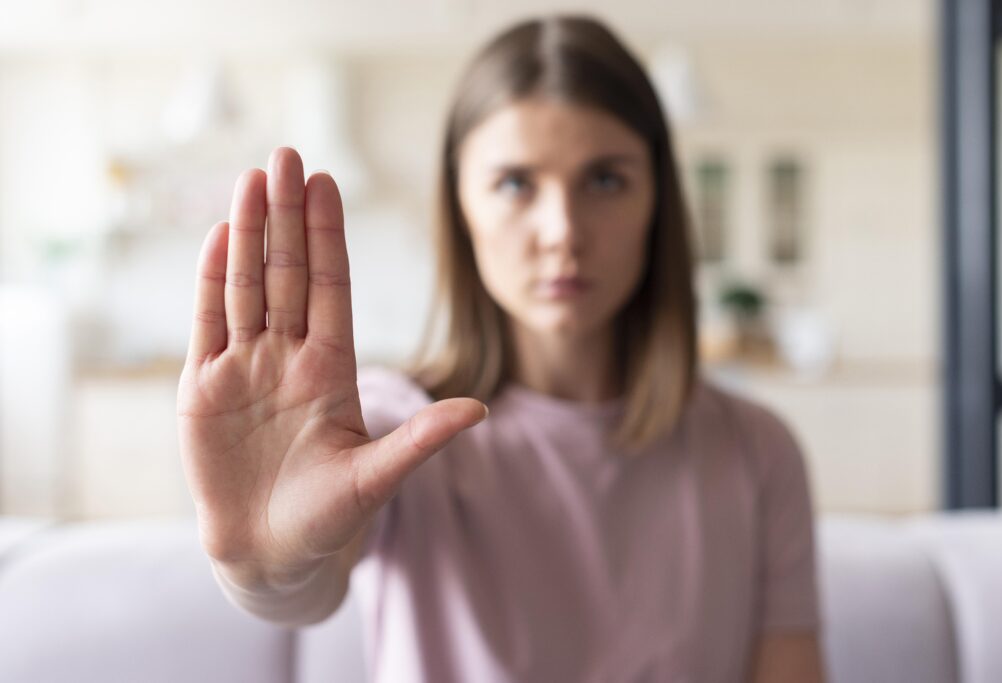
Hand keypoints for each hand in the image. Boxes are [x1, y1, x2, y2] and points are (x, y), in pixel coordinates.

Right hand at [177, 147, 485, 590]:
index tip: (328, 184)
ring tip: (252, 179)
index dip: (328, 236)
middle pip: (287, 272)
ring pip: (246, 286)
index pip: (331, 287)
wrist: (270, 553)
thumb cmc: (328, 519)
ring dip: (249, 234)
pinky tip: (219, 236)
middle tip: (287, 155)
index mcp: (332, 368)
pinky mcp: (203, 387)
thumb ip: (420, 441)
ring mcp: (245, 367)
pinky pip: (208, 322)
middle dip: (287, 215)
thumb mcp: (376, 479)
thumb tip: (481, 411)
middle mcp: (289, 356)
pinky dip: (210, 280)